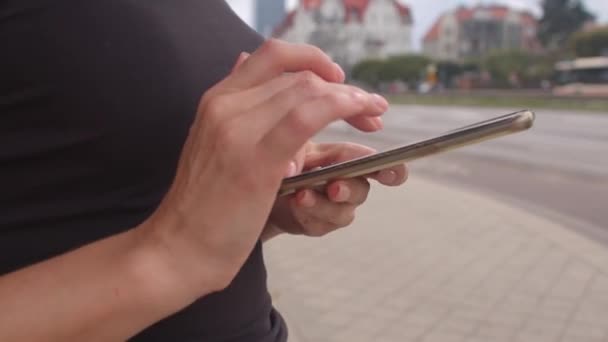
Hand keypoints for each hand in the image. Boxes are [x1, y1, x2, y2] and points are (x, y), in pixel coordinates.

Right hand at [139, 40, 389, 291]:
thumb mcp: (212, 140)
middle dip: (343, 85)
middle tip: (370, 107)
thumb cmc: (202, 202)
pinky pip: (306, 117)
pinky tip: (361, 116)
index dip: (313, 58)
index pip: (273, 55)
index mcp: (216, 99)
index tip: (337, 77)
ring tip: (373, 113)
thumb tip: (240, 58)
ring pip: (307, 90)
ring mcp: (237, 130)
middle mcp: (224, 105)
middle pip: (298, 75)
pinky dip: (340, 108)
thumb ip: (233, 104)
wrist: (177, 246)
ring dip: (351, 97)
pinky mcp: (256, 161)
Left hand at [265, 142, 407, 238]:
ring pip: (343, 211)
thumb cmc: (278, 159)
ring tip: (301, 195)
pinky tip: (292, 205)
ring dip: (323, 204)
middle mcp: (345, 182)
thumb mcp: (289, 144)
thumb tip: (299, 162)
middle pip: (361, 189)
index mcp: (343, 158)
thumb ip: (302, 142)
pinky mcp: (318, 224)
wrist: (255, 189)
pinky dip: (307, 214)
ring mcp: (333, 206)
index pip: (373, 161)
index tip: (393, 173)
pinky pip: (322, 225)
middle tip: (334, 188)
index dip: (390, 168)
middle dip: (349, 188)